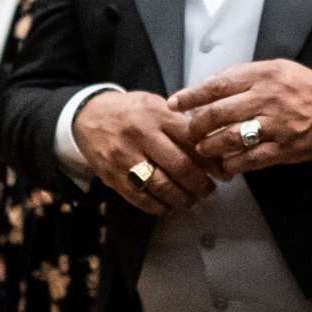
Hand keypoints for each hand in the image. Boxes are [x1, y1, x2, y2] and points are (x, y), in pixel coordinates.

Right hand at [72, 90, 215, 214]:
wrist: (88, 116)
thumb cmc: (129, 111)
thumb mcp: (155, 104)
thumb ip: (180, 123)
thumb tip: (212, 146)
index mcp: (157, 114)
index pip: (192, 141)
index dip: (212, 161)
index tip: (223, 174)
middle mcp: (141, 134)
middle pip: (180, 166)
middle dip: (201, 184)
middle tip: (209, 191)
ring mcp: (125, 156)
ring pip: (162, 186)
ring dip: (183, 199)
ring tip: (192, 201)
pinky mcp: (113, 175)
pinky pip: (141, 198)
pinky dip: (159, 207)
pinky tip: (169, 206)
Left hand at [167, 59, 311, 178]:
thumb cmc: (304, 87)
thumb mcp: (275, 68)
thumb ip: (243, 75)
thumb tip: (210, 85)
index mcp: (261, 76)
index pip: (216, 86)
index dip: (191, 96)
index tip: (175, 103)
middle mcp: (266, 99)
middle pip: (218, 113)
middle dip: (197, 125)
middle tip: (190, 131)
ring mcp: (274, 126)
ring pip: (230, 138)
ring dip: (210, 146)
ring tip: (203, 149)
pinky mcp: (283, 149)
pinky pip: (250, 159)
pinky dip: (233, 164)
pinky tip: (225, 165)